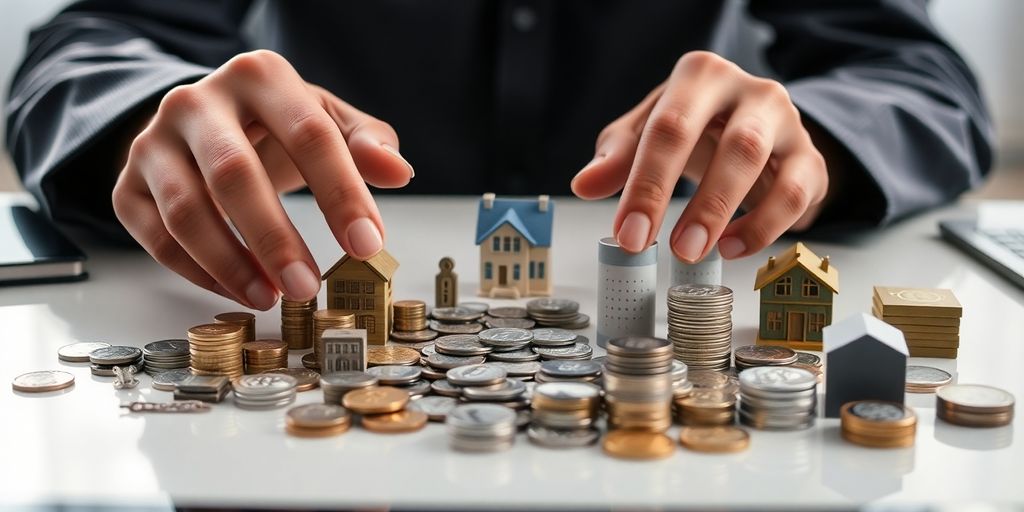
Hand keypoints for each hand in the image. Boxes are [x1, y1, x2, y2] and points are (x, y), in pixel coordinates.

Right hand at [112, 50, 413, 309]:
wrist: (205, 120)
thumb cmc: (278, 124)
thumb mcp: (329, 120)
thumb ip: (368, 144)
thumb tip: (399, 172)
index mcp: (260, 76)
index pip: (309, 135)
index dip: (342, 193)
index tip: (368, 245)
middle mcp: (198, 101)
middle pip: (234, 174)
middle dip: (275, 239)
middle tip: (308, 287)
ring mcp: (154, 141)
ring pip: (187, 210)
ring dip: (231, 264)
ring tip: (272, 298)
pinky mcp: (127, 183)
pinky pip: (156, 236)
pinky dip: (198, 273)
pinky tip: (239, 291)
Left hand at [571, 51, 827, 261]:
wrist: (747, 122)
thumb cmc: (689, 125)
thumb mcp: (644, 132)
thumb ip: (616, 157)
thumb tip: (584, 184)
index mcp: (702, 76)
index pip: (672, 127)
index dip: (649, 185)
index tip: (630, 235)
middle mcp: (751, 91)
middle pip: (733, 145)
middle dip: (702, 205)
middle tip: (675, 251)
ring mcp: (786, 122)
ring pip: (768, 167)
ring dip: (732, 216)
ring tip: (699, 253)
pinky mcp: (809, 158)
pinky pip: (795, 194)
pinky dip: (765, 228)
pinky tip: (732, 248)